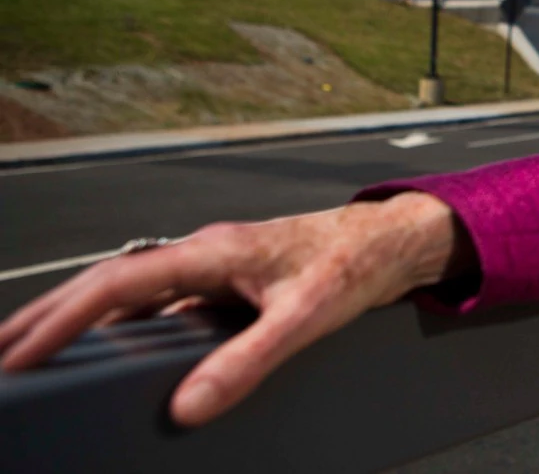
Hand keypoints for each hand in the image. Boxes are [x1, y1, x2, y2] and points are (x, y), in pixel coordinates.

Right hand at [0, 191, 472, 426]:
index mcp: (212, 251)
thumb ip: (247, 361)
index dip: (63, 318)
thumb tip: (189, 405)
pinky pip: (158, 304)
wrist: (391, 240)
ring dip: (78, 319)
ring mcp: (212, 267)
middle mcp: (203, 253)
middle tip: (0, 352)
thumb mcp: (305, 317)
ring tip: (33, 351)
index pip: (118, 283)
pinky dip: (120, 325)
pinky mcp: (225, 282)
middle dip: (47, 316)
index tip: (19, 352)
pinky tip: (109, 350)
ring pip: (128, 292)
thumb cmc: (354, 264)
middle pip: (107, 283)